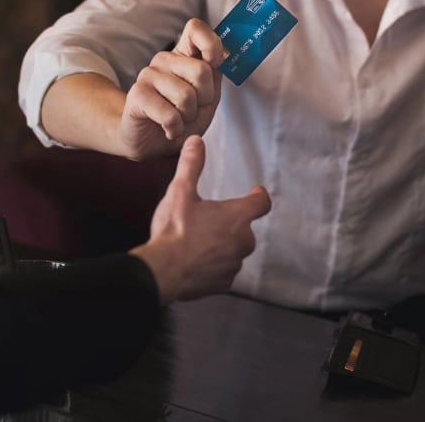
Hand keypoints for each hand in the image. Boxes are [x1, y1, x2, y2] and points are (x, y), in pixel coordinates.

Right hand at [119, 18, 224, 159]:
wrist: (152, 142)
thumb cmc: (181, 118)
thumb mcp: (207, 98)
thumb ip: (214, 77)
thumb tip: (221, 59)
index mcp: (183, 55)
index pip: (195, 28)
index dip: (211, 44)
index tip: (214, 64)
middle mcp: (164, 59)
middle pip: (201, 71)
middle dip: (205, 99)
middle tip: (192, 109)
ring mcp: (148, 74)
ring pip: (186, 96)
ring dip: (188, 117)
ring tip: (178, 120)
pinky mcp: (137, 94)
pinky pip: (170, 114)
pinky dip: (175, 128)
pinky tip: (168, 129)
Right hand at [131, 135, 270, 302]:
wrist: (163, 271)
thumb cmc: (174, 230)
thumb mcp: (180, 191)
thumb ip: (191, 165)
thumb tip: (196, 141)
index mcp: (237, 217)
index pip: (262, 203)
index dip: (258, 196)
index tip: (255, 193)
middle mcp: (243, 241)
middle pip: (244, 228)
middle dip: (230, 223)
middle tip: (206, 219)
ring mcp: (234, 264)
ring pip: (233, 250)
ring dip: (221, 245)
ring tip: (197, 242)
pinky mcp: (224, 283)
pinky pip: (223, 270)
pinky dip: (213, 265)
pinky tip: (194, 261)